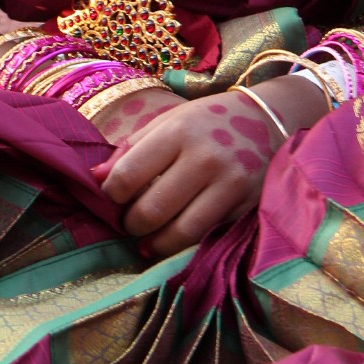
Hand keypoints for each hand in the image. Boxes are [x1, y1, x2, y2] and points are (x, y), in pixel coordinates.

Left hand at [91, 89, 288, 258]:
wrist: (268, 120)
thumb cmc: (207, 121)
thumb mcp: (168, 122)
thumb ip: (131, 149)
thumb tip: (95, 179)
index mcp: (177, 130)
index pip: (128, 175)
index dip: (111, 195)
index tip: (112, 198)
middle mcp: (204, 157)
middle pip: (151, 210)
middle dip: (130, 225)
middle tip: (128, 223)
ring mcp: (228, 183)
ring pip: (180, 232)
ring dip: (155, 244)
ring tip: (146, 241)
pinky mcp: (245, 204)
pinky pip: (205, 234)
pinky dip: (183, 243)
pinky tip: (173, 238)